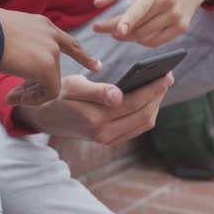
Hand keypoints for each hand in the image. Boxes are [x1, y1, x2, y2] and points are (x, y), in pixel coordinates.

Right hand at [0, 7, 101, 105]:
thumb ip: (19, 43)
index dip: (84, 56)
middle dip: (44, 84)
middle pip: (58, 66)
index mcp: (42, 25)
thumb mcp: (7, 32)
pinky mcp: (47, 67)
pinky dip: (35, 99)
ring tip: (12, 96)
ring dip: (33, 92)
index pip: (69, 42)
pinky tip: (18, 98)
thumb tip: (11, 53)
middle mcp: (51, 35)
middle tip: (21, 96)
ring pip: (51, 81)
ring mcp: (51, 51)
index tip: (97, 67)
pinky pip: (50, 92)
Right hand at [13, 73, 173, 144]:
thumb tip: (119, 96)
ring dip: (155, 105)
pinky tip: (150, 99)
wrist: (46, 117)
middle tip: (167, 76)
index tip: (165, 74)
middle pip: (144, 115)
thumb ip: (97, 91)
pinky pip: (136, 128)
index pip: (134, 103)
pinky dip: (147, 113)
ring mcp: (108, 139)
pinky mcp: (110, 140)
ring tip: (161, 86)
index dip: (152, 89)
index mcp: (96, 119)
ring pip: (143, 123)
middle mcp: (105, 134)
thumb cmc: (59, 96)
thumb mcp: (73, 87)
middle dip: (158, 95)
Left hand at [93, 0, 213, 46]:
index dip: (128, 20)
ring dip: (126, 36)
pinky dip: (141, 40)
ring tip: (118, 29)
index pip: (141, 6)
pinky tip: (135, 31)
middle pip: (138, 25)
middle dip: (114, 29)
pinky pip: (154, 42)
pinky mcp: (181, 27)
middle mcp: (169, 1)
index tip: (115, 31)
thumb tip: (97, 3)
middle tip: (99, 27)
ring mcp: (177, 16)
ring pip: (144, 36)